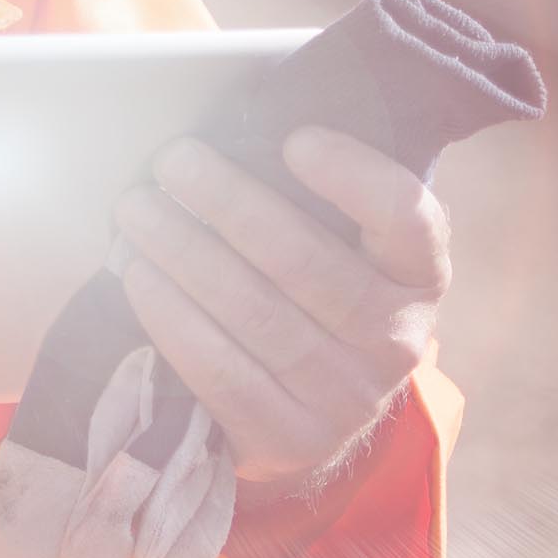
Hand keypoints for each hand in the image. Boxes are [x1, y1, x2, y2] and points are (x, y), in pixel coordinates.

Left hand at [108, 126, 451, 498]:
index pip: (408, 219)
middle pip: (309, 266)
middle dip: (232, 205)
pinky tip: (139, 277)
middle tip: (174, 162)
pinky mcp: (290, 439)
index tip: (293, 139)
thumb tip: (240, 118)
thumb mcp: (343, 244)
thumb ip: (317, 194)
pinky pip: (221, 372)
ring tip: (137, 211)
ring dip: (186, 255)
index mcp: (420, 276)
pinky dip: (172, 319)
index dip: (355, 177)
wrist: (314, 410)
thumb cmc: (316, 291)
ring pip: (257, 317)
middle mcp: (397, 342)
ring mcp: (346, 400)